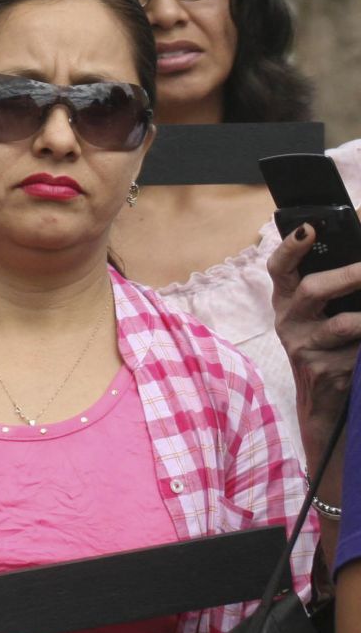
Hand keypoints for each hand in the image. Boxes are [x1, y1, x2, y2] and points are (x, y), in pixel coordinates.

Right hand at [269, 224, 360, 460]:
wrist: (326, 404)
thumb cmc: (332, 347)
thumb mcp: (325, 314)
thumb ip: (336, 287)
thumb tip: (359, 256)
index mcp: (287, 300)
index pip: (279, 268)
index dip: (291, 247)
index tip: (308, 228)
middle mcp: (288, 321)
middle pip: (312, 290)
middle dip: (349, 275)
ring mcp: (303, 348)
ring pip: (343, 325)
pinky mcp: (324, 371)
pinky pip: (358, 352)